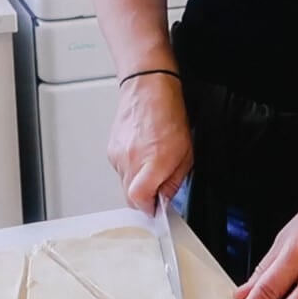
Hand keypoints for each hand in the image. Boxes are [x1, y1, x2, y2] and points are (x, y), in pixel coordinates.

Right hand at [108, 72, 192, 215]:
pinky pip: (120, 170)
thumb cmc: (169, 116)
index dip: (148, 208)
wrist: (148, 89)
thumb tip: (164, 199)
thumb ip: (173, 181)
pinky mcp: (111, 150)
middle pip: (129, 197)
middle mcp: (131, 160)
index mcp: (152, 162)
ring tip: (151, 163)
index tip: (156, 208)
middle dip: (144, 198)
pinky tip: (142, 154)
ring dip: (137, 181)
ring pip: (124, 184)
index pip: (138, 200)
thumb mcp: (186, 154)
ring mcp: (118, 155)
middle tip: (157, 189)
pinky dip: (131, 168)